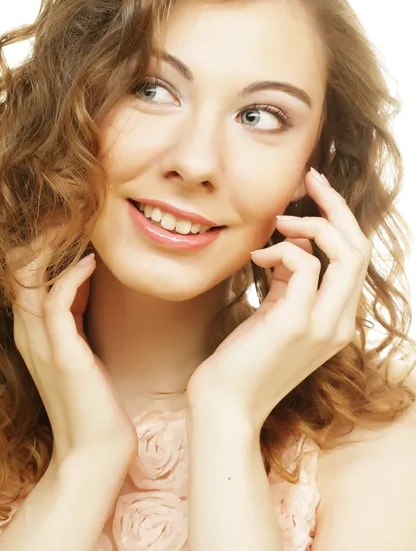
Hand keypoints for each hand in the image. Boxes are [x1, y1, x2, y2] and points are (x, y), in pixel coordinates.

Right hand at [8, 230, 137, 467]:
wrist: (95, 449)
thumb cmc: (93, 397)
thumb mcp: (79, 345)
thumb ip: (75, 312)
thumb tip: (86, 272)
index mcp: (32, 331)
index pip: (23, 274)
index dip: (39, 243)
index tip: (65, 218)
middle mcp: (29, 334)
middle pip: (18, 270)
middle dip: (40, 236)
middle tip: (67, 210)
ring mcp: (41, 345)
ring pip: (29, 282)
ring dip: (50, 249)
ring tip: (74, 223)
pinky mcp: (63, 356)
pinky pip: (56, 306)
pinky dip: (72, 278)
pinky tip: (92, 262)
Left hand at [186, 169, 371, 429]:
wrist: (225, 404)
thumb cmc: (242, 358)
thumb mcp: (274, 312)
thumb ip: (290, 280)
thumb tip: (295, 241)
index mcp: (337, 319)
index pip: (355, 258)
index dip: (339, 218)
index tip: (314, 190)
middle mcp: (341, 322)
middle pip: (359, 247)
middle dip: (335, 205)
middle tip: (308, 179)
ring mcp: (324, 325)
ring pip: (346, 252)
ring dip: (310, 224)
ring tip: (276, 222)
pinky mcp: (297, 324)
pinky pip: (305, 264)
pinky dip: (281, 249)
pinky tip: (255, 259)